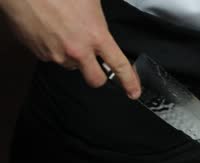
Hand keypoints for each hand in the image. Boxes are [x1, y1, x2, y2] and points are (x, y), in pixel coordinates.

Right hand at [0, 0, 139, 98]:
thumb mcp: (90, 1)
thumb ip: (99, 21)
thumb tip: (102, 27)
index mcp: (95, 36)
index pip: (119, 65)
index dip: (129, 82)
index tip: (134, 92)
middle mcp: (77, 51)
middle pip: (95, 79)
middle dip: (98, 76)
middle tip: (96, 65)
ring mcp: (57, 55)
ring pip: (72, 65)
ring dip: (73, 56)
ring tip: (66, 32)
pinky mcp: (40, 54)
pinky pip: (53, 57)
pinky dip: (55, 48)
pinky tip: (52, 31)